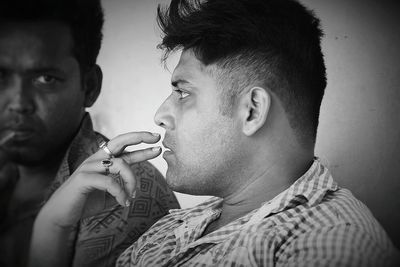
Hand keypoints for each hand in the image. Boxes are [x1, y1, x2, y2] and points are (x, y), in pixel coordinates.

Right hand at [36, 131, 161, 227]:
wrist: (62, 214)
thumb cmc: (86, 202)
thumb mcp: (109, 192)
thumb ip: (120, 184)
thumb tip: (136, 185)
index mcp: (103, 160)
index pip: (125, 147)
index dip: (141, 142)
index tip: (157, 140)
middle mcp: (96, 159)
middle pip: (119, 141)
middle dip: (139, 138)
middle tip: (157, 141)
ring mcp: (89, 167)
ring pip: (120, 164)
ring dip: (132, 181)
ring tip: (133, 196)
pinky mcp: (83, 178)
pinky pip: (110, 182)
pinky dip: (120, 193)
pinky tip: (123, 202)